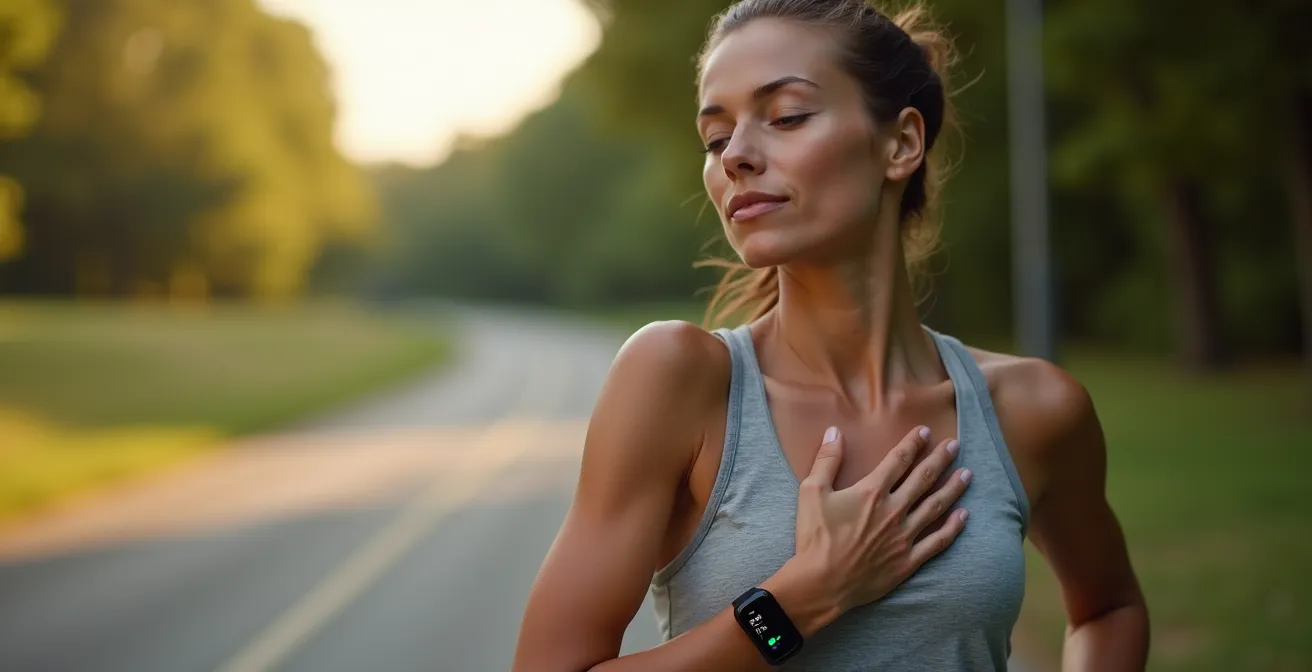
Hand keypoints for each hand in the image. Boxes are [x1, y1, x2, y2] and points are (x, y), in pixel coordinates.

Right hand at [791, 425, 970, 613]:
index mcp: (872, 492)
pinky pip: (937, 541)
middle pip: (924, 478)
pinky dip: (953, 527)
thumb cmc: (814, 537)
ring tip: (967, 474)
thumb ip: (826, 460)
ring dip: (953, 487)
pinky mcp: (908, 560)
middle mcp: (894, 510)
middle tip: (955, 445)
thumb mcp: (811, 492)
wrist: (821, 583)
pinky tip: (964, 516)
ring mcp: (904, 536)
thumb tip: (834, 431)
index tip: (926, 431)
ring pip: (936, 506)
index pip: (899, 460)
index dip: (914, 443)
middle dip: (941, 459)